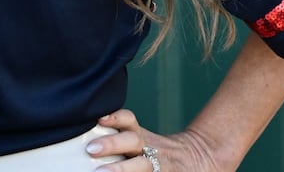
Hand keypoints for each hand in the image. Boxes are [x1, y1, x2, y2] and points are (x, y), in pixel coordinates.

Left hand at [87, 109, 227, 171]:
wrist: (195, 160)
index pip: (128, 120)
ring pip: (141, 165)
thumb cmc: (156, 150)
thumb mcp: (141, 138)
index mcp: (140, 135)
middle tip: (91, 149)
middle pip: (132, 141)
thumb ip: (117, 136)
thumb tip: (87, 138)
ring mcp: (156, 164)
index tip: (99, 117)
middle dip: (112, 144)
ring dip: (121, 169)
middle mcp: (148, 148)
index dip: (115, 117)